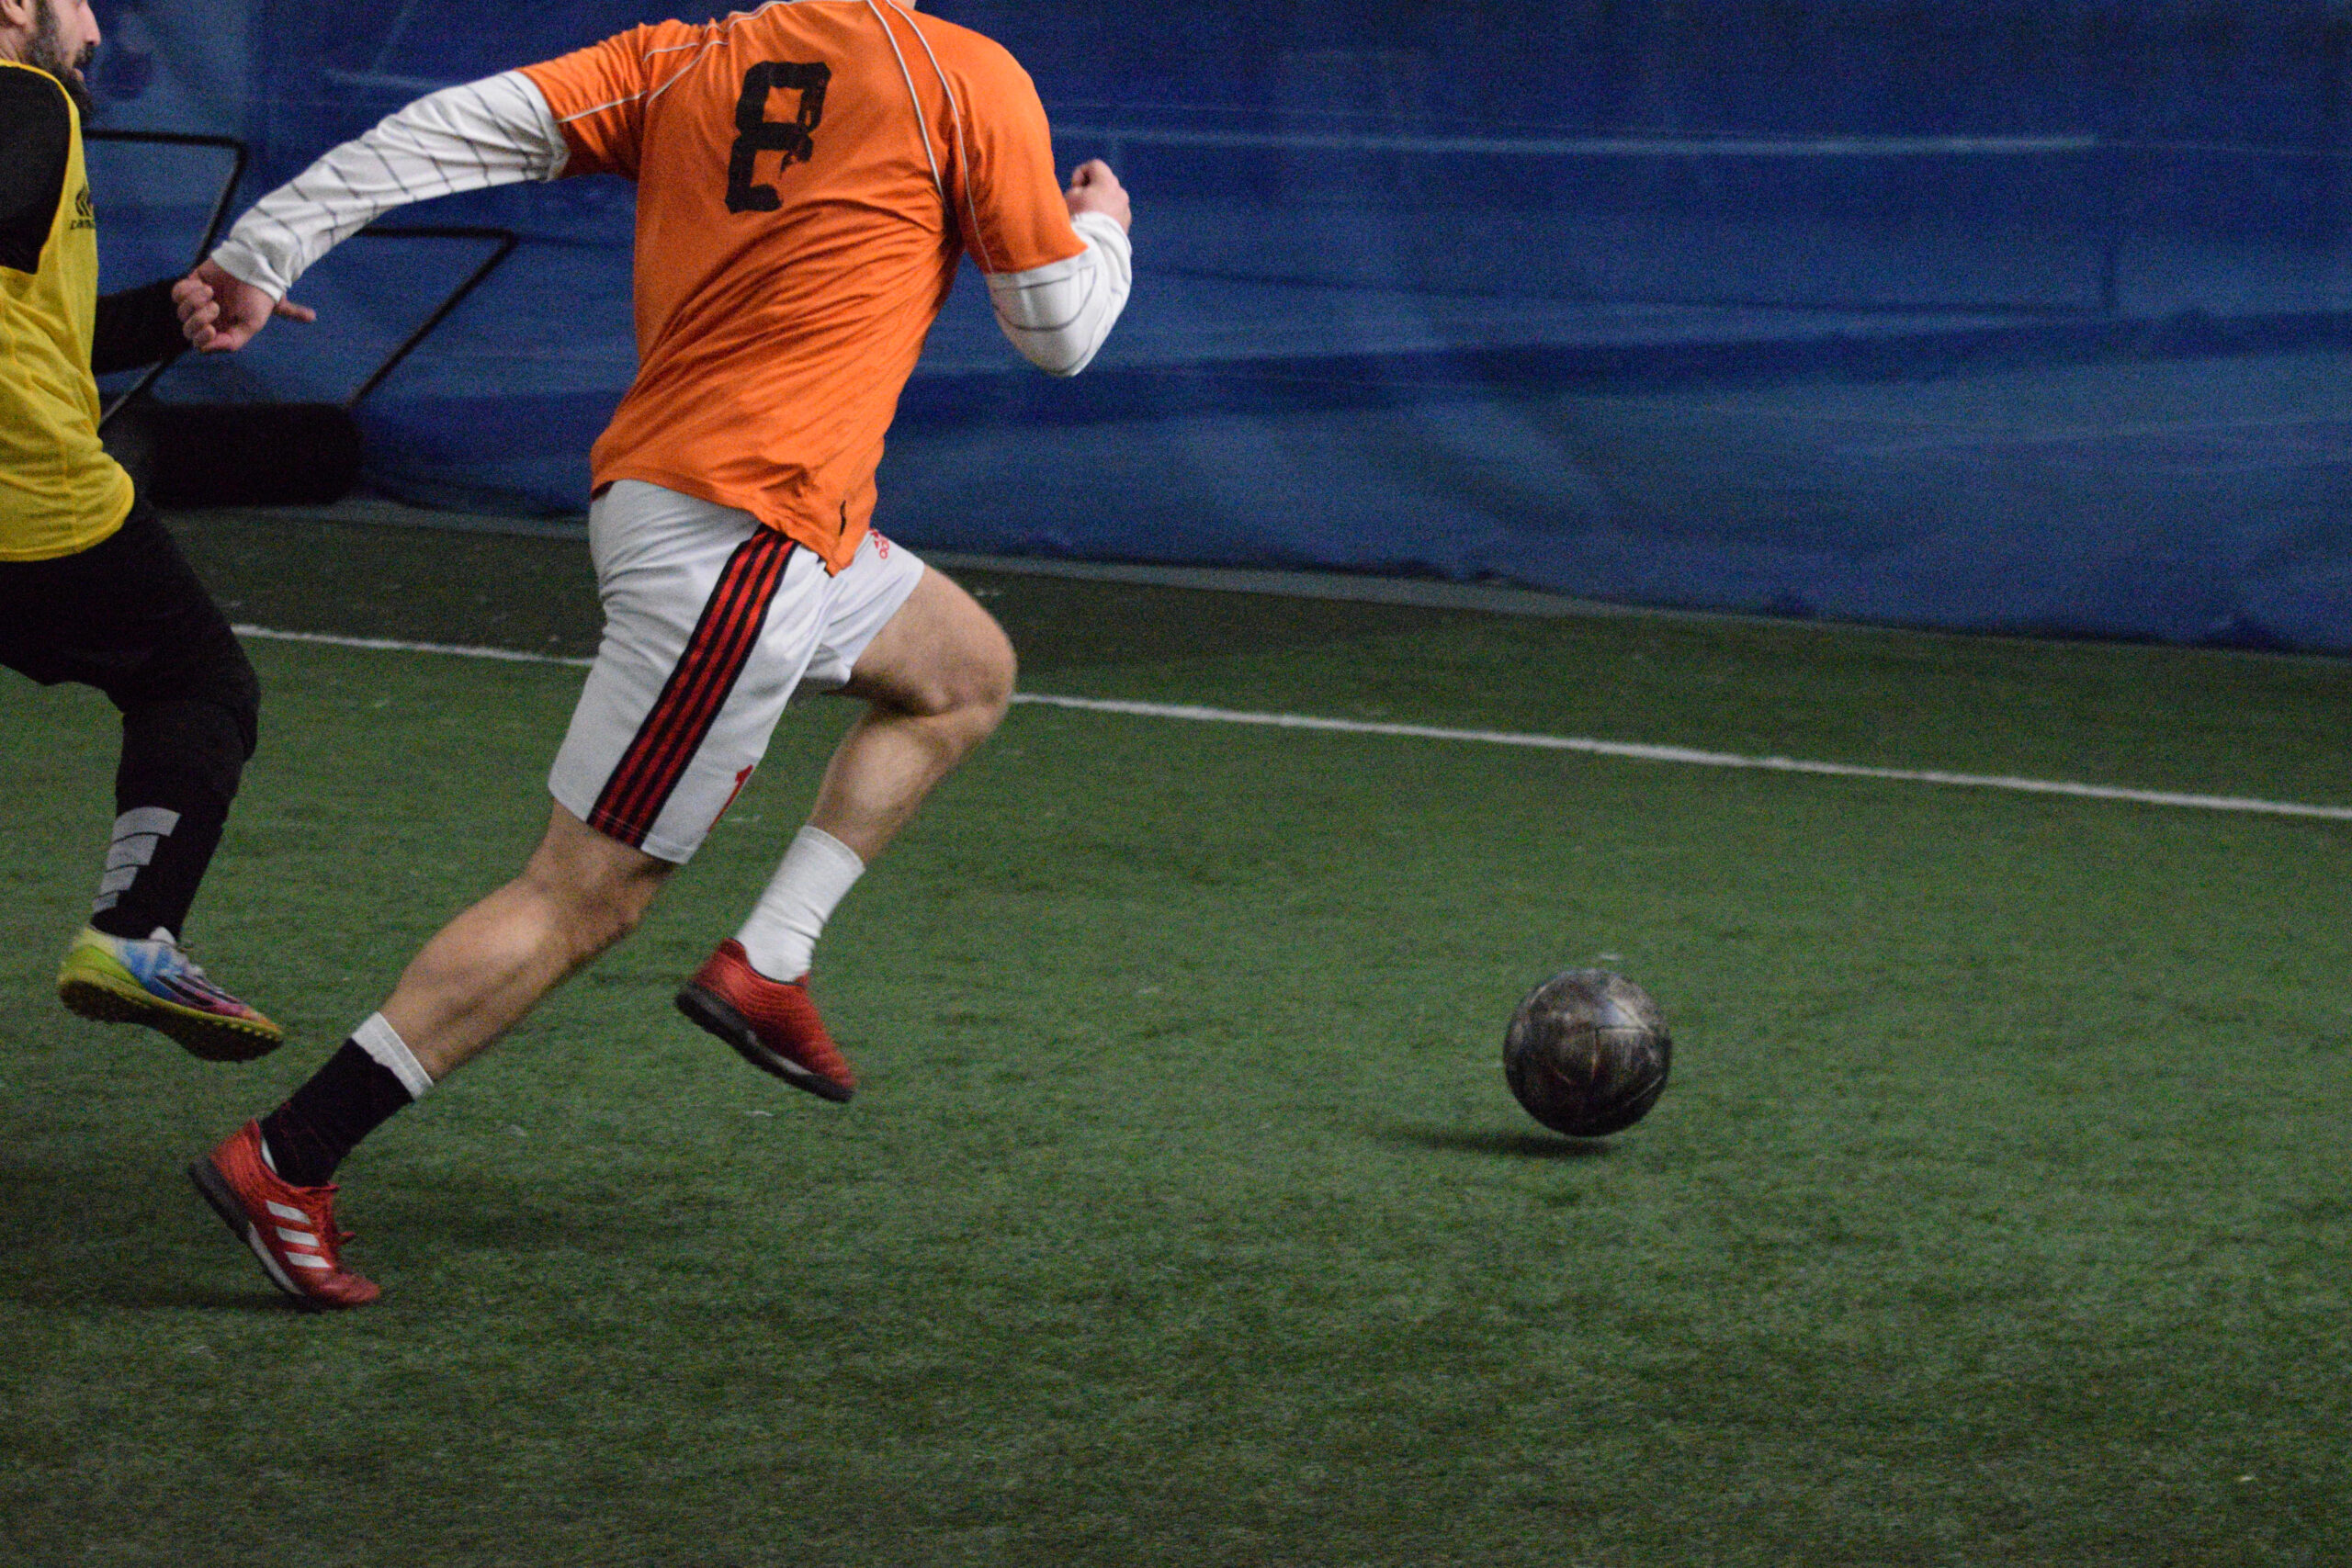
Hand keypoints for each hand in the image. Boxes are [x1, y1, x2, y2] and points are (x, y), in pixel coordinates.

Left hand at [172, 259, 315, 352]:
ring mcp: (197, 303)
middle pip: (188, 330)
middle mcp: (208, 319)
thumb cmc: (258, 298)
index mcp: (222, 331)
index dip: (201, 339)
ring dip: (193, 302)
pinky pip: (176, 294)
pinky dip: (187, 290)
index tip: (211, 329)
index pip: (200, 344)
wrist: (256, 268)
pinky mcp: (191, 285)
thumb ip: (231, 342)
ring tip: (210, 291)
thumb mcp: (251, 325)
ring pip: (181, 312)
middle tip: (215, 306)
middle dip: (198, 319)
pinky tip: (203, 285)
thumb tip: (204, 349)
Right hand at [1064, 160, 1130, 232]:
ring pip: (1110, 199)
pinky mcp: (1126, 225)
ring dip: (1099, 202)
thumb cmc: (1080, 218)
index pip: (1095, 165)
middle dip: (1091, 188)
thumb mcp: (1070, 196)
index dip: (1081, 173)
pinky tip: (1096, 228)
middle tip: (1079, 202)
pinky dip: (1106, 215)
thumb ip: (1078, 188)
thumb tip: (1084, 192)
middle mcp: (1121, 193)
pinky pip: (1114, 213)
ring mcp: (1126, 210)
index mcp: (1108, 182)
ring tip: (1088, 217)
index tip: (1074, 188)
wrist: (1094, 249)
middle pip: (1104, 182)